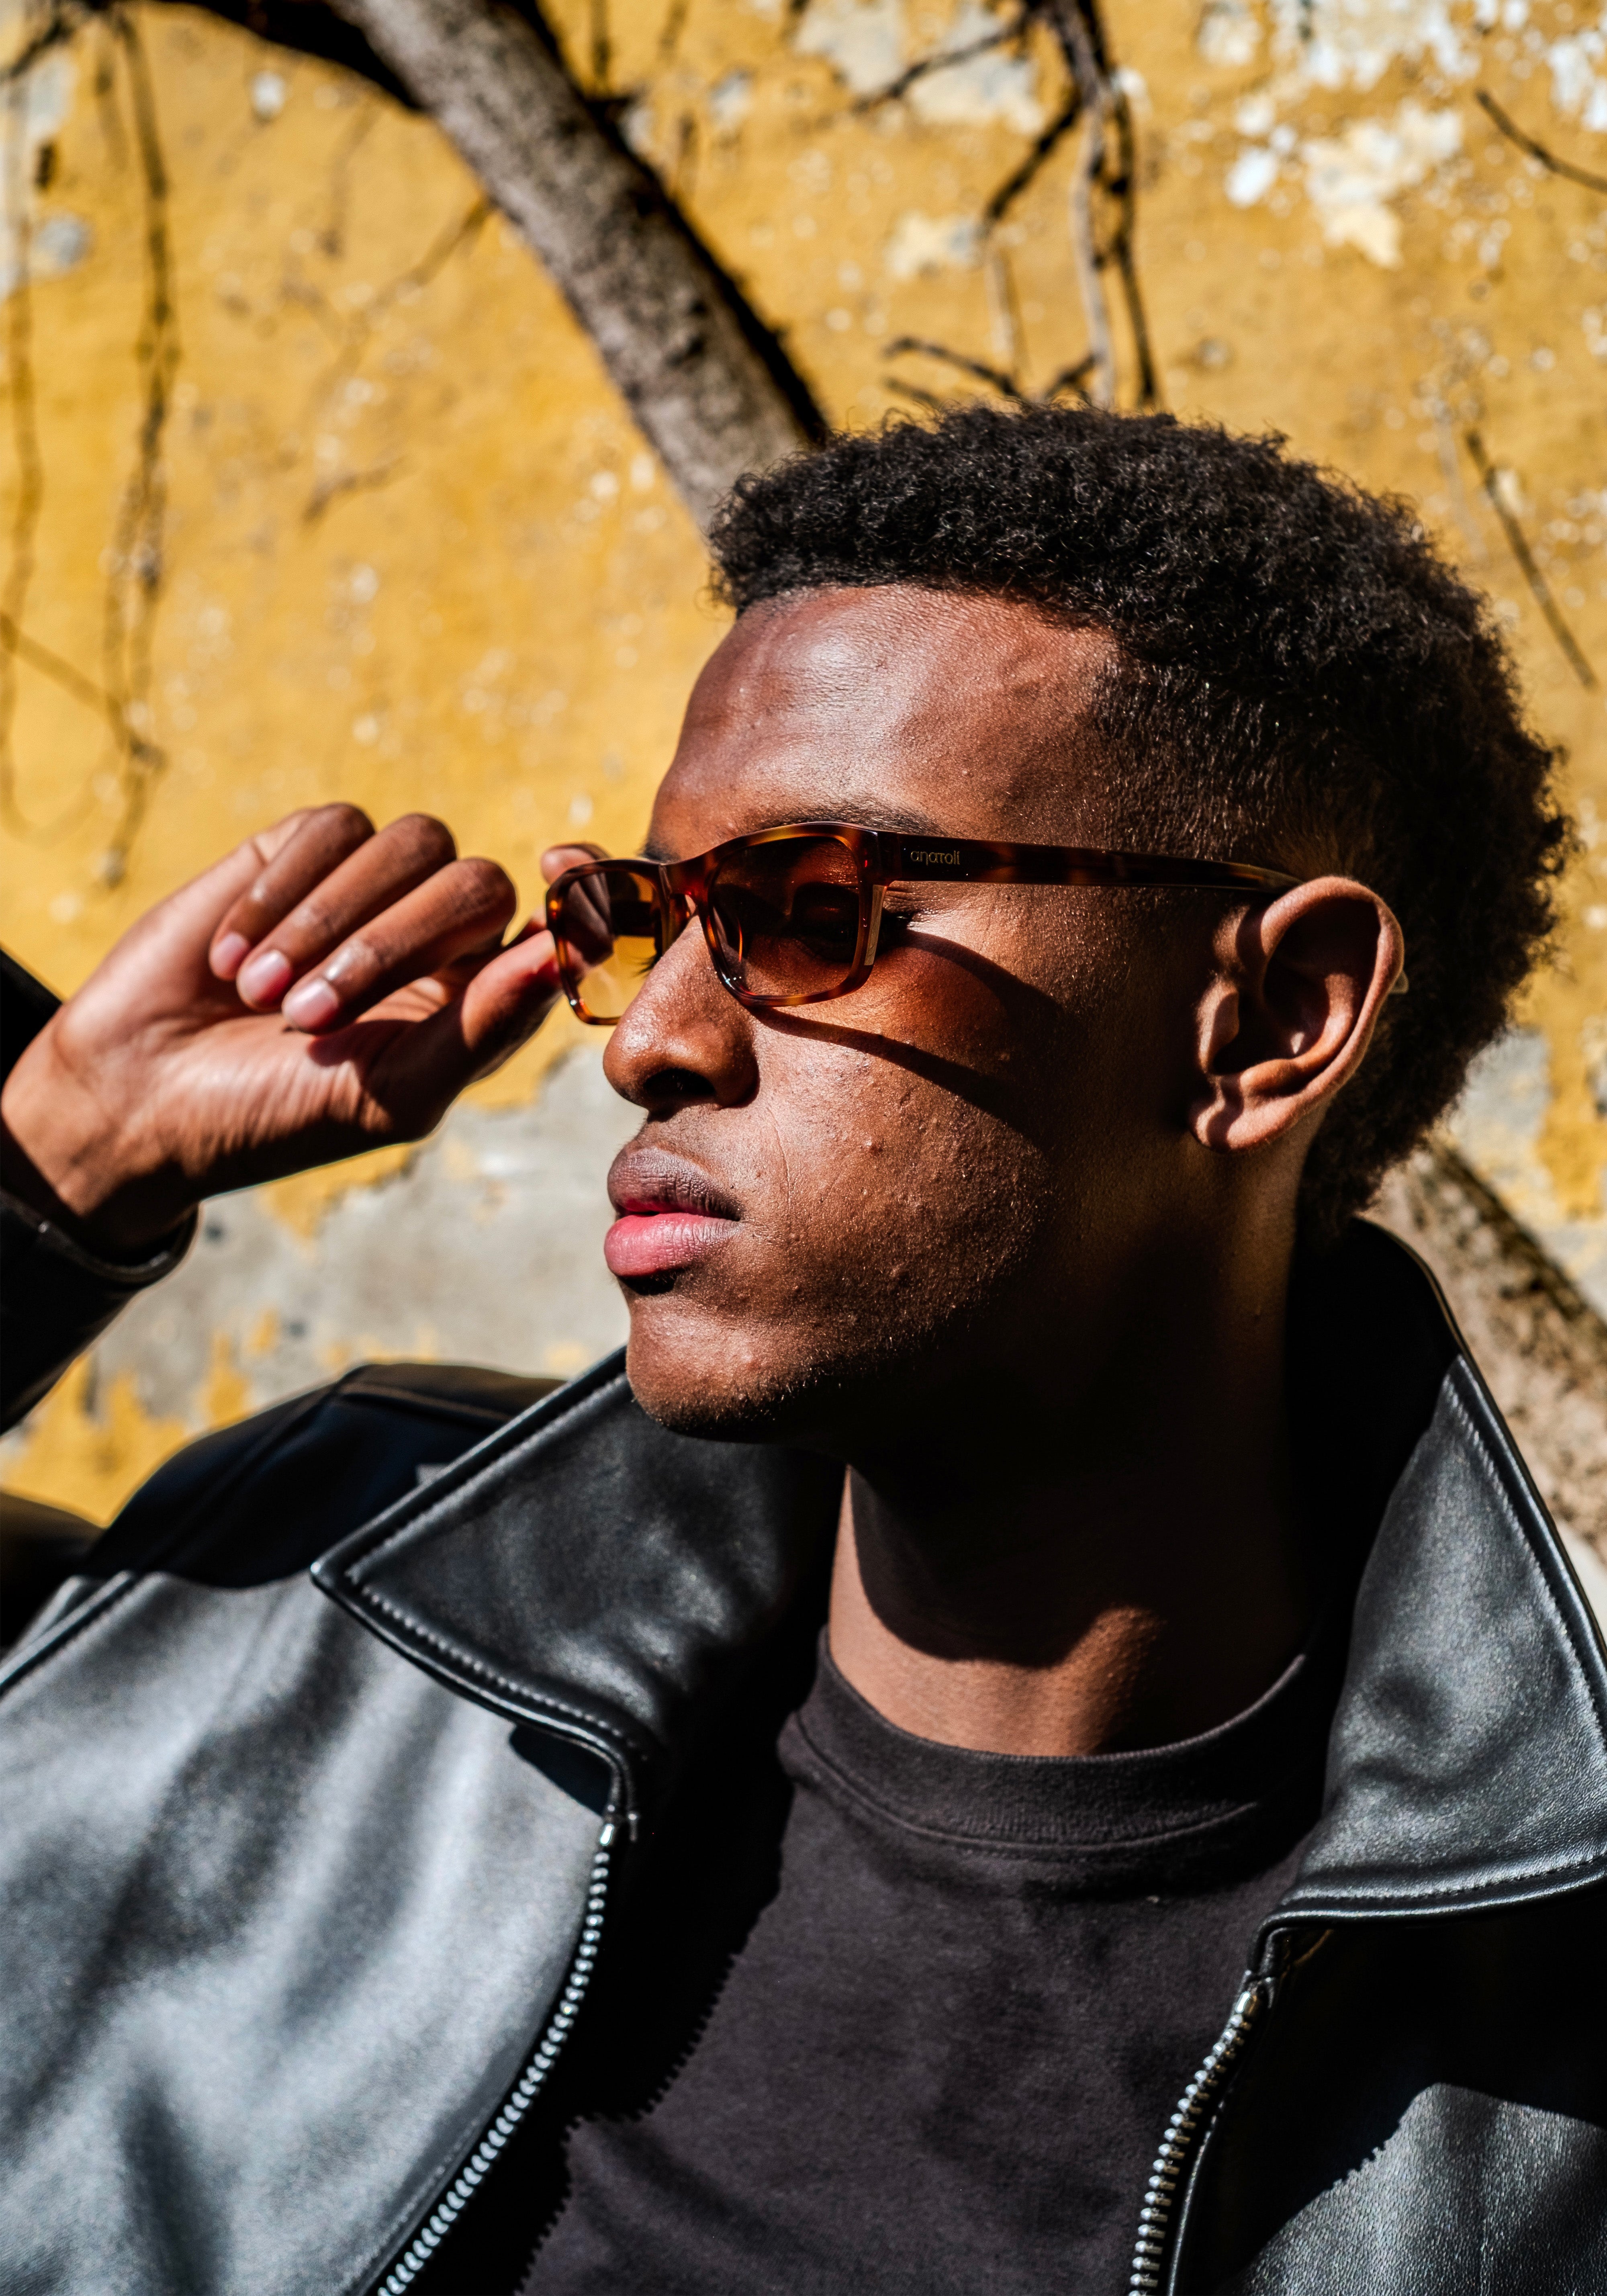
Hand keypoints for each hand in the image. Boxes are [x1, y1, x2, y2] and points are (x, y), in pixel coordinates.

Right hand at [1, 805, 600, 1255]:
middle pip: (476, 881)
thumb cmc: (278, 1116)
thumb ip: (481, 1028)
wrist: (145, 1096)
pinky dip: (281, 896)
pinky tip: (230, 961)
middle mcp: (438, 936)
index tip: (561, 872)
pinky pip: (331, 830)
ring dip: (332, 923)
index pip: (556, 921)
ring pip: (409, 843)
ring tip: (266, 1000)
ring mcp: (369, 887)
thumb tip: (558, 955)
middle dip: (394, 945)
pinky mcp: (298, 852)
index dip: (579, 889)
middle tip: (307, 1021)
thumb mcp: (391, 1096)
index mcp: (480, 998)